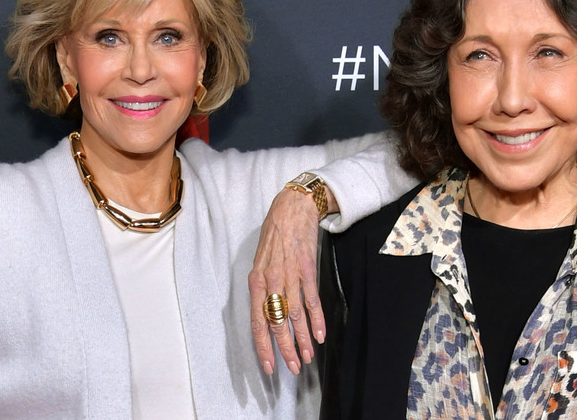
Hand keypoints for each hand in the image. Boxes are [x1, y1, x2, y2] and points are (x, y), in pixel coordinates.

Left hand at [248, 187, 327, 374]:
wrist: (293, 207)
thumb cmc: (275, 235)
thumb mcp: (261, 262)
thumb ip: (263, 288)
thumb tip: (267, 315)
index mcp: (255, 281)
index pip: (256, 321)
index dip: (262, 346)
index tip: (268, 367)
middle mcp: (270, 280)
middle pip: (276, 323)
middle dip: (284, 349)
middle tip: (292, 368)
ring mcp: (289, 274)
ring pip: (294, 315)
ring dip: (302, 339)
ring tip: (308, 357)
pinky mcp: (307, 268)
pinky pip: (311, 299)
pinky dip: (316, 319)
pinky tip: (320, 335)